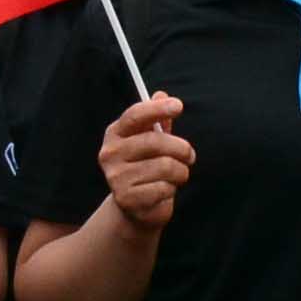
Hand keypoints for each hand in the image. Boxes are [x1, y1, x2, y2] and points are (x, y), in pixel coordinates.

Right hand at [95, 88, 194, 231]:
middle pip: (156, 141)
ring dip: (180, 172)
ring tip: (177, 176)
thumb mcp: (153, 141)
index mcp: (115, 134)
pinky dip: (171, 190)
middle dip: (181, 148)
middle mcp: (110, 153)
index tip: (178, 106)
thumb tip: (161, 93)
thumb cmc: (147, 167)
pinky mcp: (126, 199)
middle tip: (190, 156)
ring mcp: (116, 177)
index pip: (135, 116)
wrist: (137, 207)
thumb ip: (157, 120)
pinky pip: (163, 188)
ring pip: (165, 167)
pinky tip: (165, 191)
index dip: (157, 108)